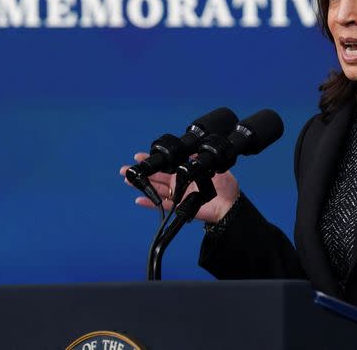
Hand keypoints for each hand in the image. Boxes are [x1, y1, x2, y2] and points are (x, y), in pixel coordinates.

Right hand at [119, 152, 239, 223]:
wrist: (230, 204)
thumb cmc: (224, 186)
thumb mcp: (211, 167)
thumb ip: (198, 159)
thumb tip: (188, 150)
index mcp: (185, 172)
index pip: (165, 165)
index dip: (153, 161)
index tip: (139, 156)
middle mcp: (179, 182)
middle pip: (155, 177)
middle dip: (141, 172)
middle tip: (126, 169)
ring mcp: (178, 195)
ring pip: (155, 190)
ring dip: (142, 186)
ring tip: (128, 180)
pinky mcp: (179, 207)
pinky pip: (162, 206)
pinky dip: (150, 204)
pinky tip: (139, 200)